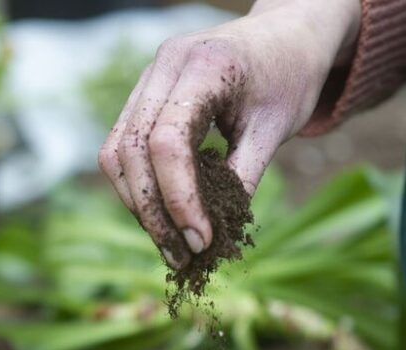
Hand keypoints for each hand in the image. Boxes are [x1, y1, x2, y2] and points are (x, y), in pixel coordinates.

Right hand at [98, 0, 360, 267]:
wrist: (286, 35)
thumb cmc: (289, 77)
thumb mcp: (276, 129)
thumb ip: (242, 178)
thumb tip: (214, 240)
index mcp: (204, 66)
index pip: (168, 141)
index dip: (178, 198)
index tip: (201, 241)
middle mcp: (164, 65)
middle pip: (131, 150)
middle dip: (153, 212)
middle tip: (183, 257)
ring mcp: (147, 77)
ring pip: (116, 152)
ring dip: (139, 205)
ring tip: (172, 247)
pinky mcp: (143, 94)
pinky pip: (123, 146)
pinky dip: (139, 186)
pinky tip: (165, 216)